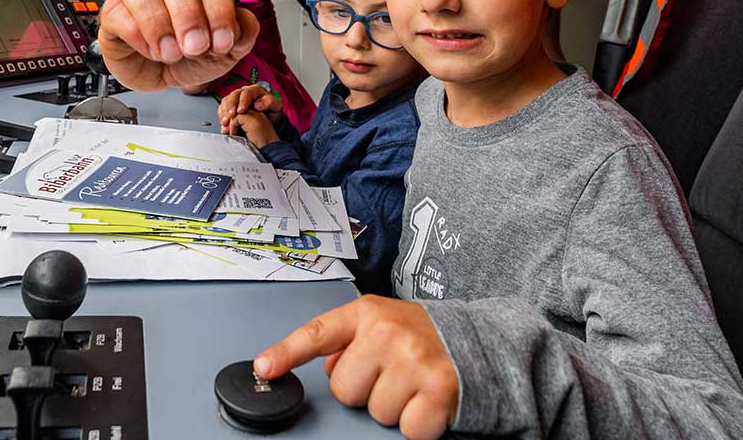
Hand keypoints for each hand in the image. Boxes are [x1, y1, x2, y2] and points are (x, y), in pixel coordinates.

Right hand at [99, 0, 258, 91]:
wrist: (162, 74)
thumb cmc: (190, 54)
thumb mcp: (224, 50)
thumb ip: (242, 33)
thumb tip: (244, 21)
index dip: (219, 11)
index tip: (223, 42)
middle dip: (189, 15)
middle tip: (196, 47)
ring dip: (159, 23)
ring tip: (171, 53)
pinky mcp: (111, 12)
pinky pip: (117, 12)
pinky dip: (136, 34)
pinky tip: (151, 51)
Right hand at [218, 84, 280, 133]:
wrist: (267, 121)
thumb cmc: (271, 113)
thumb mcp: (276, 107)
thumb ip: (270, 103)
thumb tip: (257, 104)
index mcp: (255, 90)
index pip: (246, 93)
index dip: (242, 101)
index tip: (241, 111)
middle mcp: (244, 92)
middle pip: (234, 95)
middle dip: (231, 106)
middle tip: (231, 115)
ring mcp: (236, 99)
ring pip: (226, 101)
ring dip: (225, 111)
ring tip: (226, 121)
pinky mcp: (230, 106)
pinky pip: (223, 108)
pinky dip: (222, 116)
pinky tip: (224, 123)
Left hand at [254, 296, 458, 439]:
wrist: (477, 341)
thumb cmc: (422, 336)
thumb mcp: (382, 322)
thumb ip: (348, 340)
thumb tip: (325, 365)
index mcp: (367, 314)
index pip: (317, 333)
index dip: (286, 353)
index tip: (264, 368)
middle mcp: (388, 332)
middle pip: (344, 390)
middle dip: (365, 390)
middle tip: (391, 375)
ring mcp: (413, 359)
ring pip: (375, 412)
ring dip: (392, 407)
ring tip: (411, 385)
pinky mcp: (438, 389)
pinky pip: (407, 429)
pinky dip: (417, 425)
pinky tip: (427, 401)